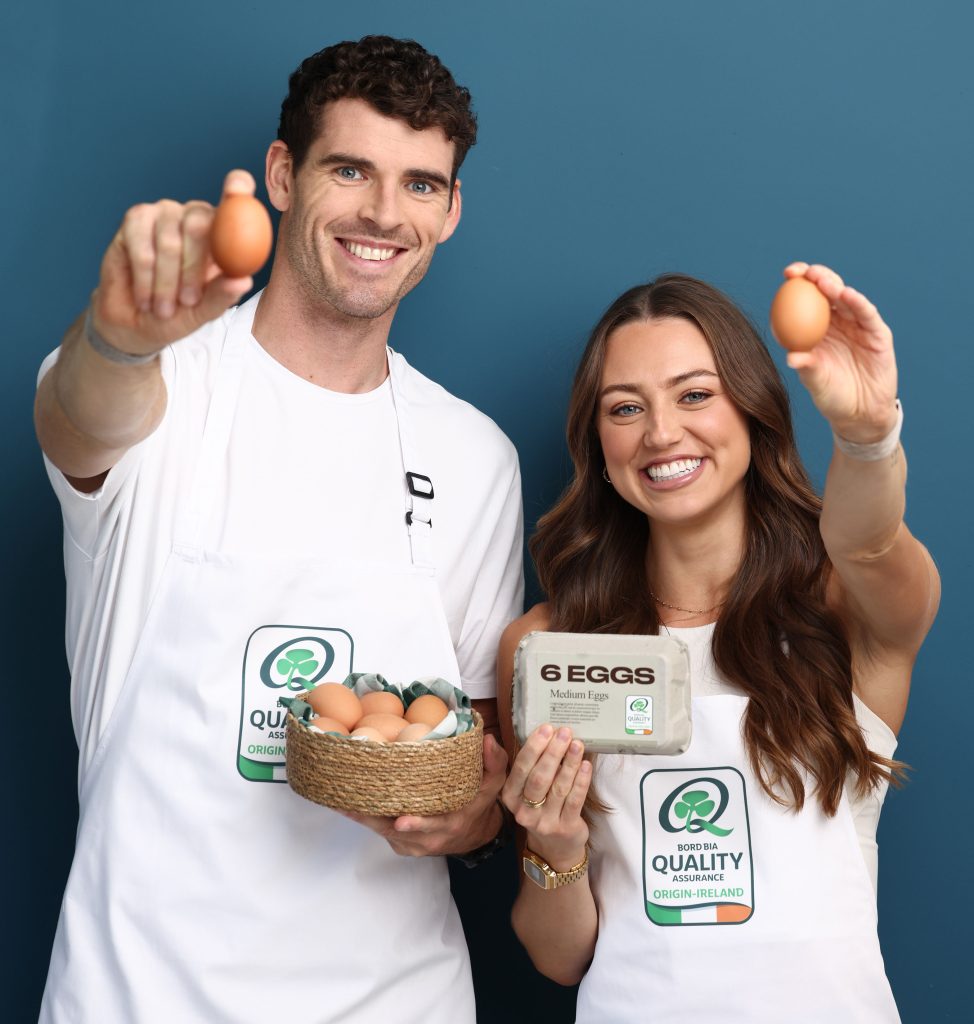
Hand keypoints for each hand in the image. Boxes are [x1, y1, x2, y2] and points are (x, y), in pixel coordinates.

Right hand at [92, 169, 259, 356]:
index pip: (236, 197)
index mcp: (224, 232)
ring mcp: (164, 213)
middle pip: (199, 224)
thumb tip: (243, 280)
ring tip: (164, 309)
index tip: (237, 189)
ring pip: (169, 242)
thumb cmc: (181, 313)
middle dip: (192, 270)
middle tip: (188, 301)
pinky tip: (145, 298)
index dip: (237, 188)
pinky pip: (142, 248)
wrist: (138, 322)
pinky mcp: (135, 219)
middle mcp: (195, 215)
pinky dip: (145, 279)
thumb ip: (222, 295)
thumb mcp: (205, 311)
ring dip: (166, 283)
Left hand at [338, 733, 508, 856]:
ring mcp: (411, 844)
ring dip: (361, 816)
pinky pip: (379, 831)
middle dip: (372, 817)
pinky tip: (344, 802)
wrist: (473, 835)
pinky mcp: (399, 844)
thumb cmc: (479, 803)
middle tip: (349, 802)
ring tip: (338, 799)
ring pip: (382, 830)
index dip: (417, 824)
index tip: (401, 819)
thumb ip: (494, 762)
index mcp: (451, 823)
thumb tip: (488, 740)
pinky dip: (363, 817)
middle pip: (396, 830)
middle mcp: (428, 838)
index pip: (433, 825)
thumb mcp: (493, 783)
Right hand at [501, 724, 590, 869]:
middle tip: (564, 732)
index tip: (546, 729)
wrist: (554, 847)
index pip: (520, 769)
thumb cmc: (541, 807)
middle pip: (539, 778)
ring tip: (577, 744)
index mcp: (510, 797)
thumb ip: (532, 766)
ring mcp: (545, 822)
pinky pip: (575, 800)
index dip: (534, 747)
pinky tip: (586, 765)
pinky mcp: (565, 828)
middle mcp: (524, 811)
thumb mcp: (527, 790)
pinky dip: (581, 781)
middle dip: (552, 752)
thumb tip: (548, 733)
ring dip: (569, 763)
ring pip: (559, 788)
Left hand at [782, 263, 898, 441]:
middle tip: (803, 271)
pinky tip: (847, 295)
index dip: (798, 282)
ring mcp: (858, 326)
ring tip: (822, 281)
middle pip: (827, 291)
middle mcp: (837, 323)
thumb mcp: (815, 382)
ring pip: (847, 299)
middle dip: (815, 276)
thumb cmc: (831, 396)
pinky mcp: (878, 334)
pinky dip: (858, 303)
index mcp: (816, 329)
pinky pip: (867, 315)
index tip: (787, 273)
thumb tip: (790, 357)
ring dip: (834, 287)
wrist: (860, 413)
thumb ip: (806, 367)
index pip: (806, 299)